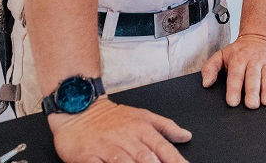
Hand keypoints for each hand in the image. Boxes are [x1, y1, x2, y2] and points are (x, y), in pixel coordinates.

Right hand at [50, 96, 190, 162]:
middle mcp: (126, 137)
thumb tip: (186, 136)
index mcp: (142, 128)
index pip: (163, 147)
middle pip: (146, 158)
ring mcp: (107, 147)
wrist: (79, 108)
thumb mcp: (143, 116)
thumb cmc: (112, 117)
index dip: (175, 160)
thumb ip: (166, 127)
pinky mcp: (88, 156)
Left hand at [201, 33, 265, 107]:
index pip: (235, 76)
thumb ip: (210, 68)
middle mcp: (253, 61)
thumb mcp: (220, 55)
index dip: (234, 89)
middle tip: (251, 105)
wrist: (257, 36)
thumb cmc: (237, 51)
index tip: (233, 102)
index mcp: (238, 59)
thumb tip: (206, 83)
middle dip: (252, 91)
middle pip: (253, 78)